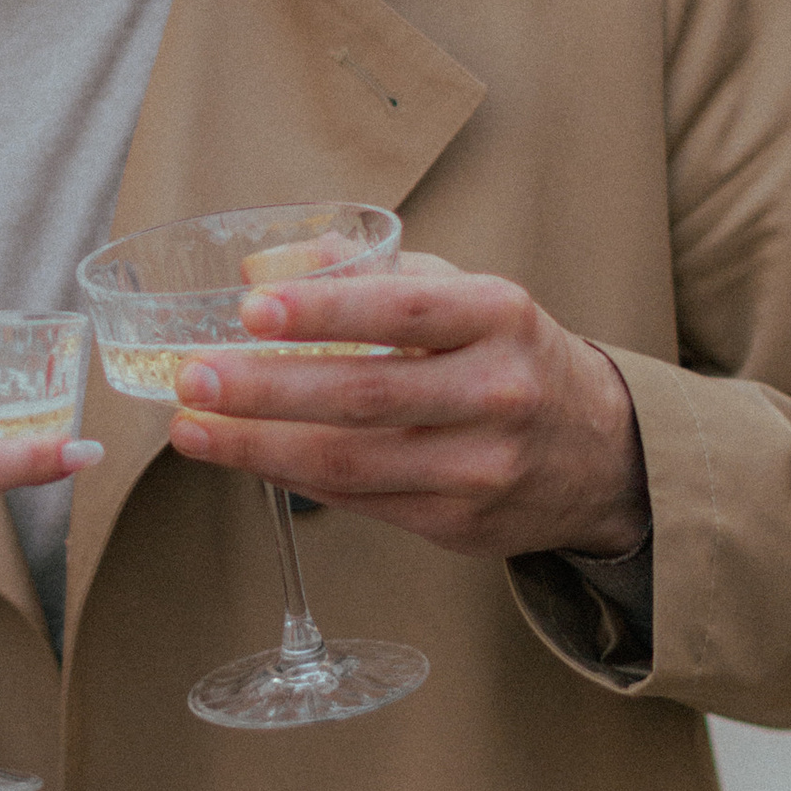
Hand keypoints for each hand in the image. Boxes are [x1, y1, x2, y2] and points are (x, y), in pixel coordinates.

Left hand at [166, 252, 648, 563]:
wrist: (597, 452)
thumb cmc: (506, 355)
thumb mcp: (461, 294)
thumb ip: (367, 272)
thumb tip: (265, 265)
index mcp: (498, 316)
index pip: (403, 310)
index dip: (323, 309)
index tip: (250, 308)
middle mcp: (496, 392)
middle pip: (366, 395)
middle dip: (266, 389)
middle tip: (195, 378)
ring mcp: (480, 467)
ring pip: (351, 464)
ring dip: (258, 448)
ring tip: (193, 429)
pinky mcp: (458, 525)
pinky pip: (358, 502)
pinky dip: (292, 478)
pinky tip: (246, 457)